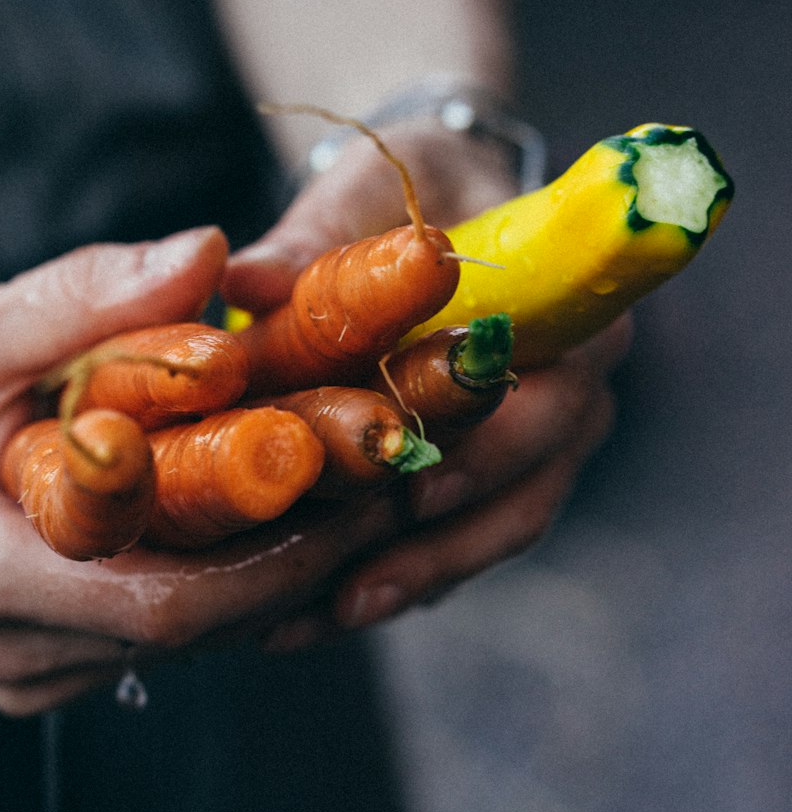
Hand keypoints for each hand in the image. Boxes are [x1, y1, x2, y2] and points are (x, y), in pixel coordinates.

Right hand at [0, 227, 373, 714]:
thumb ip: (85, 297)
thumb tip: (213, 252)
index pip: (175, 602)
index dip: (288, 553)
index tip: (371, 486)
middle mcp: (12, 651)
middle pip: (199, 625)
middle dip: (304, 553)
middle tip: (390, 471)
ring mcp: (23, 673)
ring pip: (185, 637)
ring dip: (270, 565)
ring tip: (350, 480)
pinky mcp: (34, 667)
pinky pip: (152, 631)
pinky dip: (216, 575)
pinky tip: (263, 508)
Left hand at [222, 124, 630, 646]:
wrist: (432, 209)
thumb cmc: (404, 192)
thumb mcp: (361, 198)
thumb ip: (312, 246)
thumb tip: (241, 283)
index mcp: (564, 307)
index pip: (554, 392)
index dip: (490, 451)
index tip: (415, 493)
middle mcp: (570, 384)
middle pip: (531, 484)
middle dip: (442, 545)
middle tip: (352, 590)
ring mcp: (542, 441)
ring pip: (500, 528)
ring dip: (416, 578)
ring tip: (323, 619)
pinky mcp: (497, 476)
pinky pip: (465, 539)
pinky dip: (401, 576)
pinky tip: (316, 613)